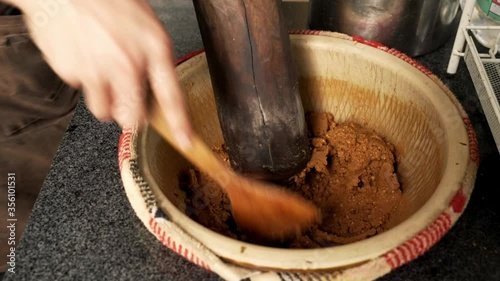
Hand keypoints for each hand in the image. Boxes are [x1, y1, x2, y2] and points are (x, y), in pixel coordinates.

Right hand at [11, 0, 191, 147]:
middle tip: (126, 103)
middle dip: (130, 116)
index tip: (185, 141)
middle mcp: (128, 64)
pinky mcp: (72, 73)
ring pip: (104, 111)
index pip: (172, 96)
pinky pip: (80, 90)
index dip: (180, 124)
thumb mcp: (144, 24)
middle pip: (132, 118)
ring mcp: (98, 71)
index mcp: (153, 48)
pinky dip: (82, 79)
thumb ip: (151, 58)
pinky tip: (83, 56)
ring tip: (101, 71)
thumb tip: (151, 89)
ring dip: (104, 100)